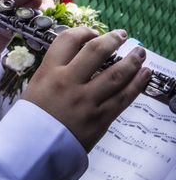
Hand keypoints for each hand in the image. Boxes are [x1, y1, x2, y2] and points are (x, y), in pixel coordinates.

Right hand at [22, 27, 150, 151]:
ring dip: (132, 60)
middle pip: (95, 52)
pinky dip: (137, 84)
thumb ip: (55, 70)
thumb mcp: (36, 85)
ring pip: (116, 74)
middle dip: (112, 40)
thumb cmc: (33, 116)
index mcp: (48, 72)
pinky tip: (145, 74)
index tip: (92, 32)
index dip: (83, 31)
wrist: (35, 148)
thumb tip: (78, 57)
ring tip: (140, 52)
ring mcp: (86, 100)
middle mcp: (68, 82)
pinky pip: (123, 98)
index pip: (68, 40)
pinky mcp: (100, 118)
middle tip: (122, 35)